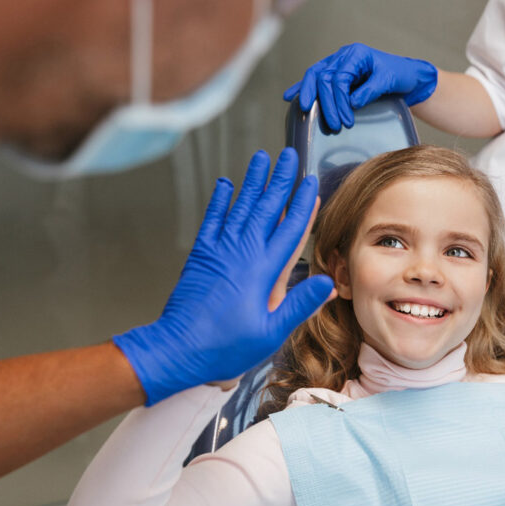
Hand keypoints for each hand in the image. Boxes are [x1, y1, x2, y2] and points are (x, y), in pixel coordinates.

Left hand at [113, 148, 334, 404]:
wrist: (177, 348)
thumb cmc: (224, 346)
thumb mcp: (271, 333)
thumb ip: (299, 305)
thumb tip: (327, 284)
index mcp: (263, 271)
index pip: (290, 229)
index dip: (303, 204)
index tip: (311, 184)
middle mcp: (242, 253)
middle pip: (266, 208)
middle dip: (280, 180)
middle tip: (288, 156)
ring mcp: (219, 251)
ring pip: (240, 207)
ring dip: (252, 182)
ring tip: (261, 159)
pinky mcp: (201, 255)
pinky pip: (212, 220)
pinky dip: (219, 201)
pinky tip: (224, 185)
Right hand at [284, 43, 436, 130]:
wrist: (407, 76)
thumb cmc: (400, 75)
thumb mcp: (389, 80)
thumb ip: (370, 90)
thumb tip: (352, 102)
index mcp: (356, 54)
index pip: (339, 78)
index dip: (340, 101)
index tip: (346, 121)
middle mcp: (343, 56)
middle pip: (323, 77)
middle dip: (326, 104)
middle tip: (333, 125)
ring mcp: (337, 64)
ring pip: (315, 76)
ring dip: (309, 95)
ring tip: (304, 111)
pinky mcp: (335, 74)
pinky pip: (315, 79)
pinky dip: (302, 88)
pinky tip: (290, 96)